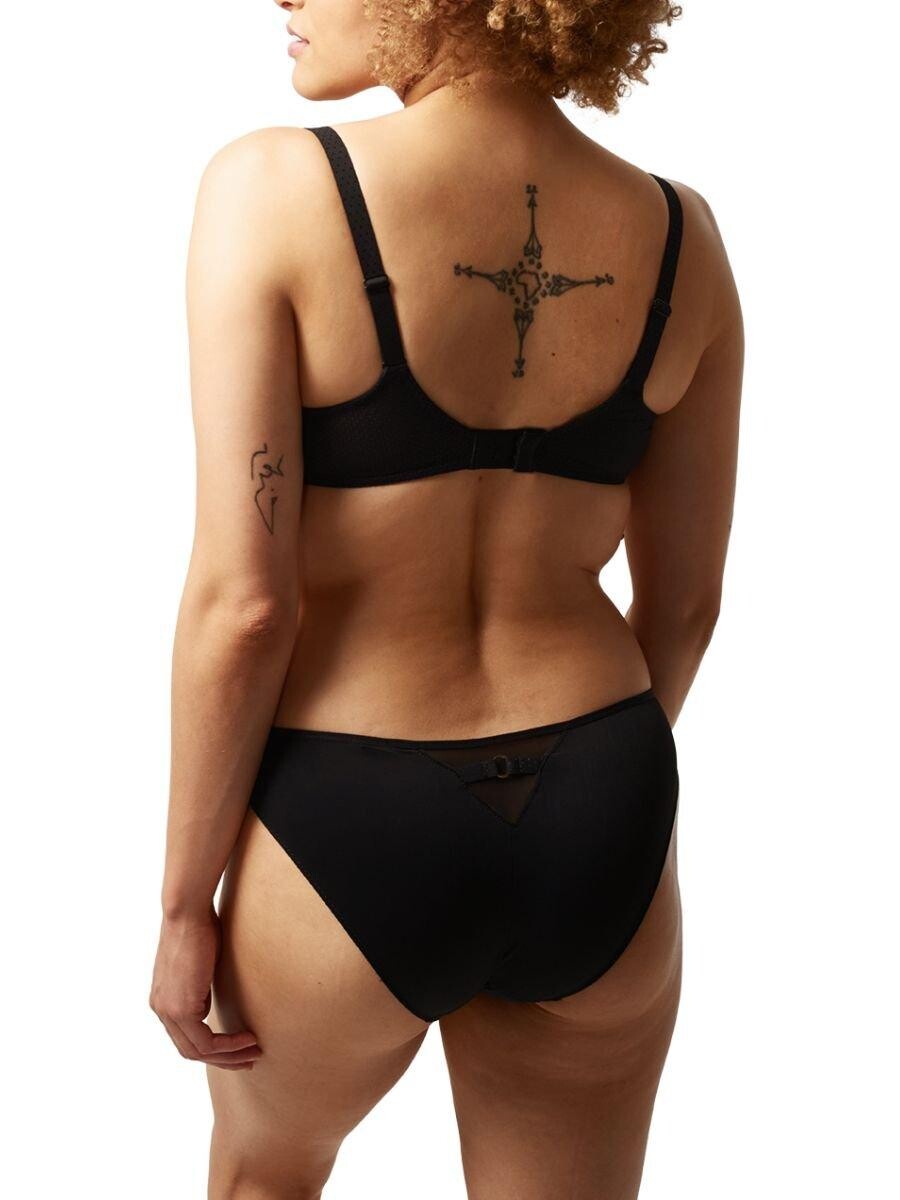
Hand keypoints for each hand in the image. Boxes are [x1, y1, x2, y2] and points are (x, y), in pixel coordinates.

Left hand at [149, 905, 260, 1070]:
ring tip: (254, 1051)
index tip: (240, 1045)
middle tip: (249, 1058)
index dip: (214, 1047)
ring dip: (229, 1056)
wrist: (187, 913)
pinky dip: (228, 1045)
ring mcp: (168, 1011)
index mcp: (163, 1001)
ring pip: (198, 1051)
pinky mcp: (180, 1009)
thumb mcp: (199, 966)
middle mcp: (161, 1010)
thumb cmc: (198, 929)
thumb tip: (208, 1001)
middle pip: (190, 1051)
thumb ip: (200, 988)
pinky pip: (205, 1042)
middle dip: (223, 1059)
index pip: (187, 1037)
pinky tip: (247, 1038)